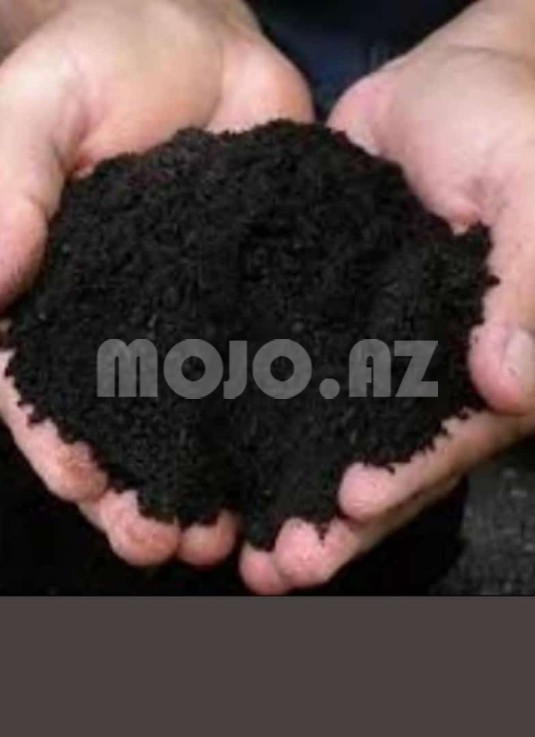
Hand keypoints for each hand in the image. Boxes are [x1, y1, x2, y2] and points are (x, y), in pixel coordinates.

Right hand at [0, 0, 311, 568]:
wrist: (213, 55)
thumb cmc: (114, 64)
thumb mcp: (46, 105)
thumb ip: (9, 177)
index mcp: (59, 298)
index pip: (41, 391)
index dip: (55, 445)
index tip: (81, 487)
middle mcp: (124, 330)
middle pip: (119, 431)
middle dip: (133, 493)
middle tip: (160, 543)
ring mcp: (195, 329)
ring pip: (191, 427)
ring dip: (200, 488)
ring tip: (216, 537)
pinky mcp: (258, 316)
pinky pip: (259, 386)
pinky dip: (266, 440)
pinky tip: (278, 482)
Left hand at [240, 0, 534, 593]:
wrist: (449, 85)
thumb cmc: (509, 124)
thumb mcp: (531, 186)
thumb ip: (529, 281)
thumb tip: (513, 383)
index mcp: (483, 362)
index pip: (445, 441)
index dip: (400, 480)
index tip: (348, 508)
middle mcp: (420, 371)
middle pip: (378, 463)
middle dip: (330, 520)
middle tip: (276, 566)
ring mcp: (364, 347)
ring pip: (323, 433)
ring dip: (282, 485)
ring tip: (234, 541)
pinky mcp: (315, 315)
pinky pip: (283, 372)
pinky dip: (251, 414)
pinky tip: (213, 446)